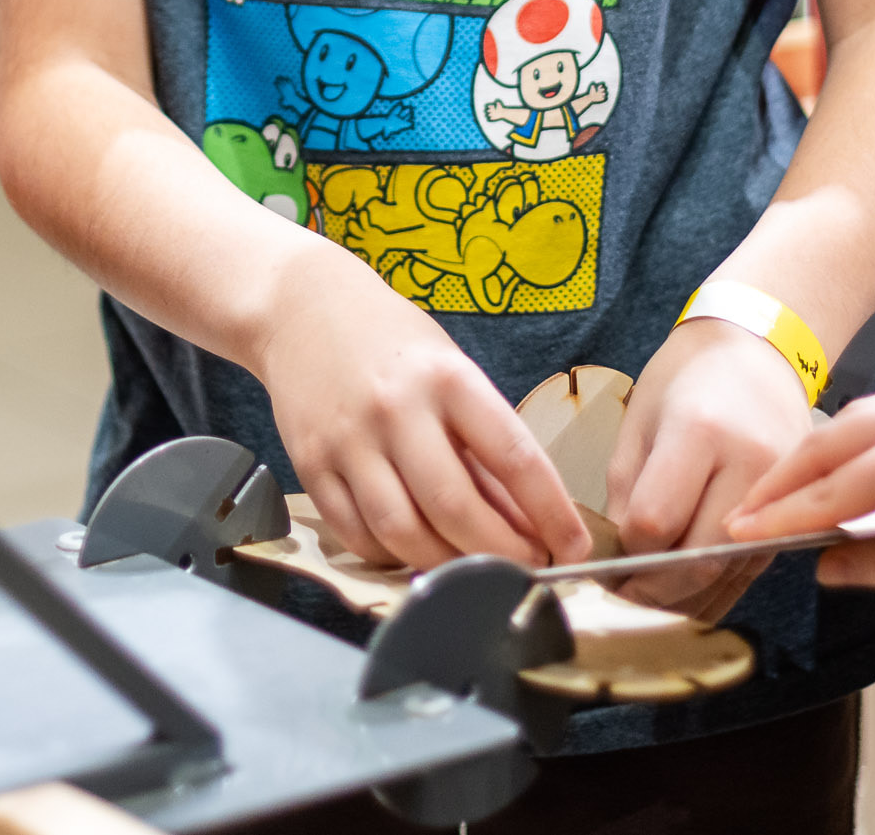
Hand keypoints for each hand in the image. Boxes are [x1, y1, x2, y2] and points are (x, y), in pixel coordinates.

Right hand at [259, 247, 594, 573]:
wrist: (301, 306)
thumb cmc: (393, 341)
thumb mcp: (453, 373)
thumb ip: (485, 445)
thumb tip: (528, 521)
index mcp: (448, 379)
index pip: (513, 457)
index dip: (550, 513)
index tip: (573, 547)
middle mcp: (397, 410)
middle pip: (455, 507)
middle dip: (501, 554)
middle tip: (527, 569)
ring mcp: (348, 441)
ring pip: (402, 532)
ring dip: (447, 565)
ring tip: (474, 569)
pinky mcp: (310, 466)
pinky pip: (356, 534)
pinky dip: (391, 555)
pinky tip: (414, 551)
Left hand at [605, 315, 815, 615]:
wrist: (758, 355)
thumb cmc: (687, 381)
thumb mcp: (640, 422)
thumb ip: (626, 493)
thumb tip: (617, 559)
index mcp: (701, 431)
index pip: (655, 521)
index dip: (624, 547)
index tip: (606, 552)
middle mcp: (750, 467)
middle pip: (697, 560)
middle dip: (649, 588)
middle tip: (618, 589)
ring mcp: (781, 495)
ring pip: (725, 578)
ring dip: (678, 598)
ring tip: (646, 589)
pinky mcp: (793, 515)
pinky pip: (747, 575)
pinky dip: (711, 592)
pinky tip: (682, 585)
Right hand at [726, 367, 874, 598]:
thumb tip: (834, 567)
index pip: (831, 491)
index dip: (783, 520)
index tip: (742, 535)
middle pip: (830, 443)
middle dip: (784, 482)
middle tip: (746, 515)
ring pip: (855, 422)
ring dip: (818, 458)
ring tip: (784, 497)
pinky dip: (856, 441)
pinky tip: (844, 468)